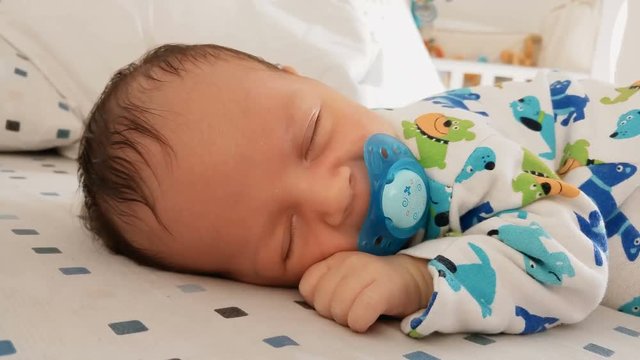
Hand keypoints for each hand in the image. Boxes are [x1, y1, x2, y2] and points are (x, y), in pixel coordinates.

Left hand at [299, 252, 432, 332]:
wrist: (412, 279)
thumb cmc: (373, 285)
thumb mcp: (345, 278)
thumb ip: (325, 285)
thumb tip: (311, 303)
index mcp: (335, 260)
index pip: (307, 286)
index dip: (316, 302)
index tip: (334, 303)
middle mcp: (349, 262)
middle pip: (322, 302)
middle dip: (333, 315)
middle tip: (350, 311)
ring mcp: (368, 272)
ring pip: (339, 310)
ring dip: (348, 321)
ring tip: (360, 314)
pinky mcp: (385, 288)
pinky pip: (359, 316)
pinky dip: (360, 323)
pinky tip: (368, 320)